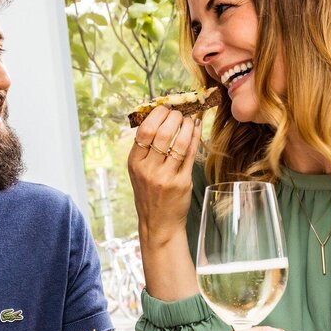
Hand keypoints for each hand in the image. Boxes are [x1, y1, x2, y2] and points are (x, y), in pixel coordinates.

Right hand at [127, 106, 199, 247]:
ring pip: (179, 142)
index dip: (156, 115)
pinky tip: (196, 129)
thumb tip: (159, 119)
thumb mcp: (139, 171)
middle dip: (173, 117)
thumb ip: (145, 149)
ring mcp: (165, 176)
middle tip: (179, 112)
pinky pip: (191, 154)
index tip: (165, 108)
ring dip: (187, 125)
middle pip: (162, 133)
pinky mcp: (182, 182)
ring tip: (189, 119)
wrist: (159, 223)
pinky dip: (195, 137)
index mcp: (134, 162)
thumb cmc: (150, 194)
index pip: (144, 131)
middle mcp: (148, 169)